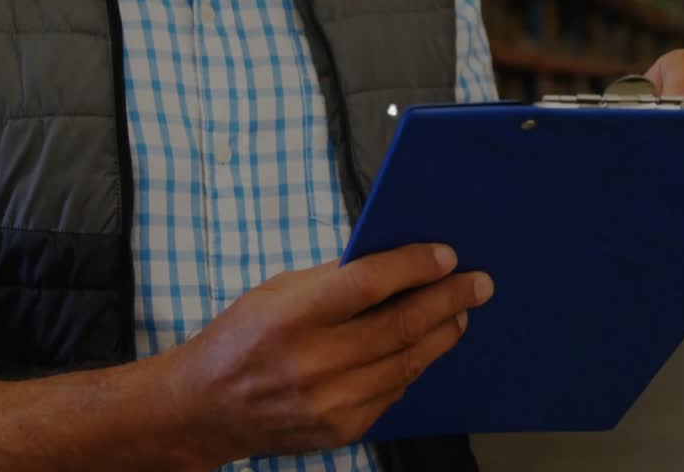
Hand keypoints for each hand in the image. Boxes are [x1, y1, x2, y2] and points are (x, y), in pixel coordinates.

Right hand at [162, 244, 492, 466]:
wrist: (204, 408)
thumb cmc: (243, 336)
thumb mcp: (277, 291)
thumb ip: (334, 279)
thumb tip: (397, 262)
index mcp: (292, 316)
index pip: (369, 283)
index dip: (415, 266)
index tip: (447, 255)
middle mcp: (313, 363)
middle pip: (400, 325)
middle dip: (449, 300)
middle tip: (479, 283)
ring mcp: (330, 402)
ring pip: (407, 362)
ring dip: (443, 333)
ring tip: (460, 312)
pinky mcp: (342, 429)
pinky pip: (394, 391)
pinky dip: (414, 364)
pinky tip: (426, 345)